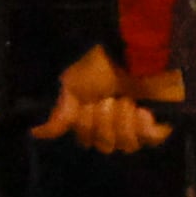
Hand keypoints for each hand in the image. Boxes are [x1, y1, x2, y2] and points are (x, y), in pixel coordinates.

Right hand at [46, 48, 180, 155]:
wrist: (134, 52)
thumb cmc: (102, 65)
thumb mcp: (73, 87)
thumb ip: (61, 115)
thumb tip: (36, 133)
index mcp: (95, 116)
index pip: (86, 139)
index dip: (86, 124)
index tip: (88, 102)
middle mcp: (116, 123)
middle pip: (105, 145)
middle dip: (105, 120)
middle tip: (109, 98)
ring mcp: (138, 125)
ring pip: (125, 144)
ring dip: (123, 120)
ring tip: (127, 100)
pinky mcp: (159, 125)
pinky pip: (148, 140)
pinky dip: (142, 125)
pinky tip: (142, 110)